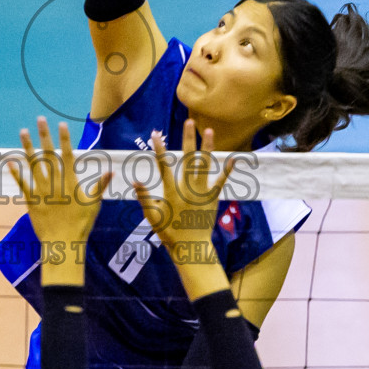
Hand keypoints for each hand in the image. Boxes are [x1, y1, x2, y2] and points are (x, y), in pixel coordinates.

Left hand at [8, 117, 110, 252]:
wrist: (63, 243)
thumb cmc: (81, 224)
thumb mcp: (94, 204)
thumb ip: (100, 185)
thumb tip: (111, 171)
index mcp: (70, 181)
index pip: (67, 155)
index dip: (64, 139)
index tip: (61, 125)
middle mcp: (55, 182)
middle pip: (48, 154)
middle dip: (44, 135)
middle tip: (39, 119)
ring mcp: (42, 191)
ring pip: (33, 165)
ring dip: (28, 147)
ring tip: (23, 132)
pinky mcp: (31, 201)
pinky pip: (22, 184)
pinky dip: (16, 173)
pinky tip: (10, 161)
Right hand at [131, 119, 235, 287]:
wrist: (191, 246)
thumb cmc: (169, 233)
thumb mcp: (152, 217)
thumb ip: (144, 198)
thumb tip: (135, 182)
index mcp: (171, 192)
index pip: (163, 166)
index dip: (159, 149)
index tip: (156, 134)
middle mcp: (187, 188)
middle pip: (187, 159)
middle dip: (188, 138)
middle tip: (189, 121)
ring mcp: (201, 192)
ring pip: (204, 165)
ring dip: (207, 147)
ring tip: (209, 130)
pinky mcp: (212, 198)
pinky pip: (220, 182)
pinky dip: (227, 170)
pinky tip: (233, 159)